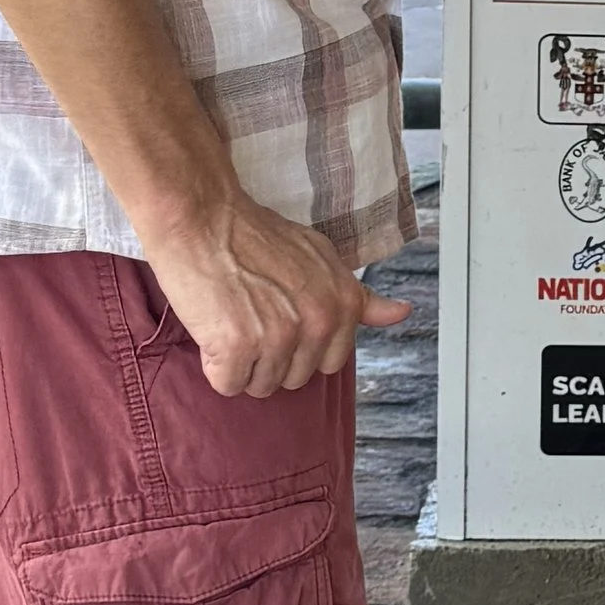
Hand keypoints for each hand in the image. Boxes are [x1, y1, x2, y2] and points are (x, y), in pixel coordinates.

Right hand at [139, 190, 409, 398]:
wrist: (202, 218)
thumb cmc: (253, 236)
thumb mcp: (320, 256)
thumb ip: (359, 294)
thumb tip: (402, 313)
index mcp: (344, 303)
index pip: (330, 362)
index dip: (300, 345)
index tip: (279, 317)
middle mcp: (319, 321)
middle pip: (294, 379)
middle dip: (270, 356)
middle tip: (249, 314)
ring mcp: (279, 336)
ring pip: (260, 385)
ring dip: (241, 362)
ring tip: (230, 317)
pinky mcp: (237, 347)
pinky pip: (228, 384)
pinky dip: (215, 363)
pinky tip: (213, 327)